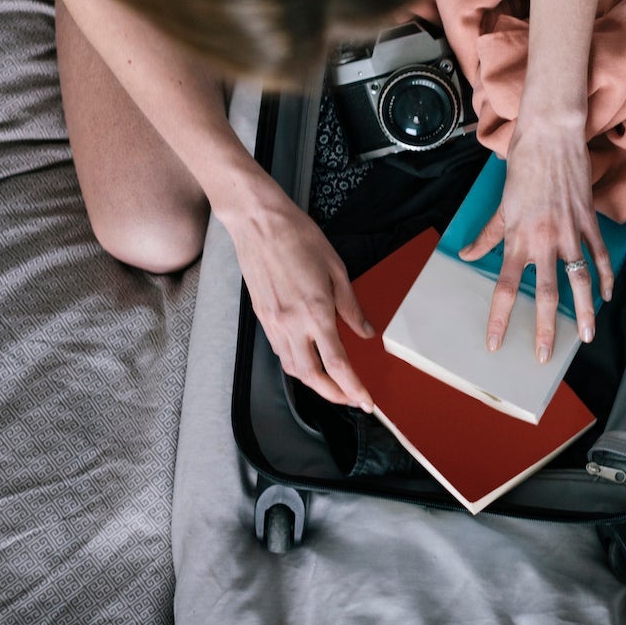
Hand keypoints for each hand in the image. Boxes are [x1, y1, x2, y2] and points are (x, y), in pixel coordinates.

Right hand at [219, 180, 375, 409]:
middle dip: (333, 395)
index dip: (353, 388)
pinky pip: (280, 352)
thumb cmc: (299, 238)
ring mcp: (273, 323)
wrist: (259, 223)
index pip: (337, 364)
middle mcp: (291, 324)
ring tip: (333, 385)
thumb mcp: (337, 269)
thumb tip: (366, 332)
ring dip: (314, 383)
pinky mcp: (262, 318)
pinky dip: (297, 364)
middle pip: (311, 376)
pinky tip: (309, 360)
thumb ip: (352, 307)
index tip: (366, 401)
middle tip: (351, 399)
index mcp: (315, 312)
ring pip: (292, 368)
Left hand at [460, 118, 611, 361]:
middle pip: (547, 295)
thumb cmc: (523, 167)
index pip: (506, 288)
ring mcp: (570, 232)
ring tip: (587, 336)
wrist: (550, 137)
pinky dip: (605, 278)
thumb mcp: (502, 204)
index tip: (495, 343)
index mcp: (517, 238)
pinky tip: (606, 296)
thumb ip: (488, 235)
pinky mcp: (589, 221)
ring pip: (580, 282)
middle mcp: (544, 241)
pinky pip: (600, 256)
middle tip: (545, 356)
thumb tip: (467, 255)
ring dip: (585, 313)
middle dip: (546, 329)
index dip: (500, 319)